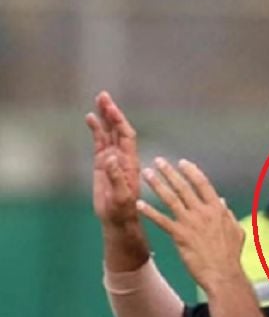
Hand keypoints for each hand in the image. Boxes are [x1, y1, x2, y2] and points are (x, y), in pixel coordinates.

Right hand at [86, 90, 140, 226]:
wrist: (118, 220)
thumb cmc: (123, 212)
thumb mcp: (121, 197)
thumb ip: (116, 178)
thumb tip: (111, 158)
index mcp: (130, 162)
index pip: (127, 136)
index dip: (120, 121)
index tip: (111, 109)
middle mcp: (123, 157)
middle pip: (118, 129)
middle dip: (112, 112)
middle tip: (103, 96)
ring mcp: (112, 159)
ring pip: (109, 133)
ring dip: (105, 117)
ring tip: (99, 100)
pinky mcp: (102, 164)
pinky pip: (100, 143)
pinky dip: (96, 130)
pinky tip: (91, 118)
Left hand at [138, 157, 244, 291]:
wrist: (223, 275)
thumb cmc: (231, 256)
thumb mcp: (236, 231)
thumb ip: (228, 215)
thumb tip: (223, 203)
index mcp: (217, 209)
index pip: (202, 183)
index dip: (191, 171)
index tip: (181, 163)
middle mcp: (202, 212)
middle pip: (183, 186)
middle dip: (169, 172)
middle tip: (158, 161)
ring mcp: (190, 223)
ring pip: (170, 198)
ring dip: (157, 185)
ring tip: (146, 174)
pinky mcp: (180, 236)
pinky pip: (162, 220)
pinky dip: (150, 212)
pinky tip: (139, 204)